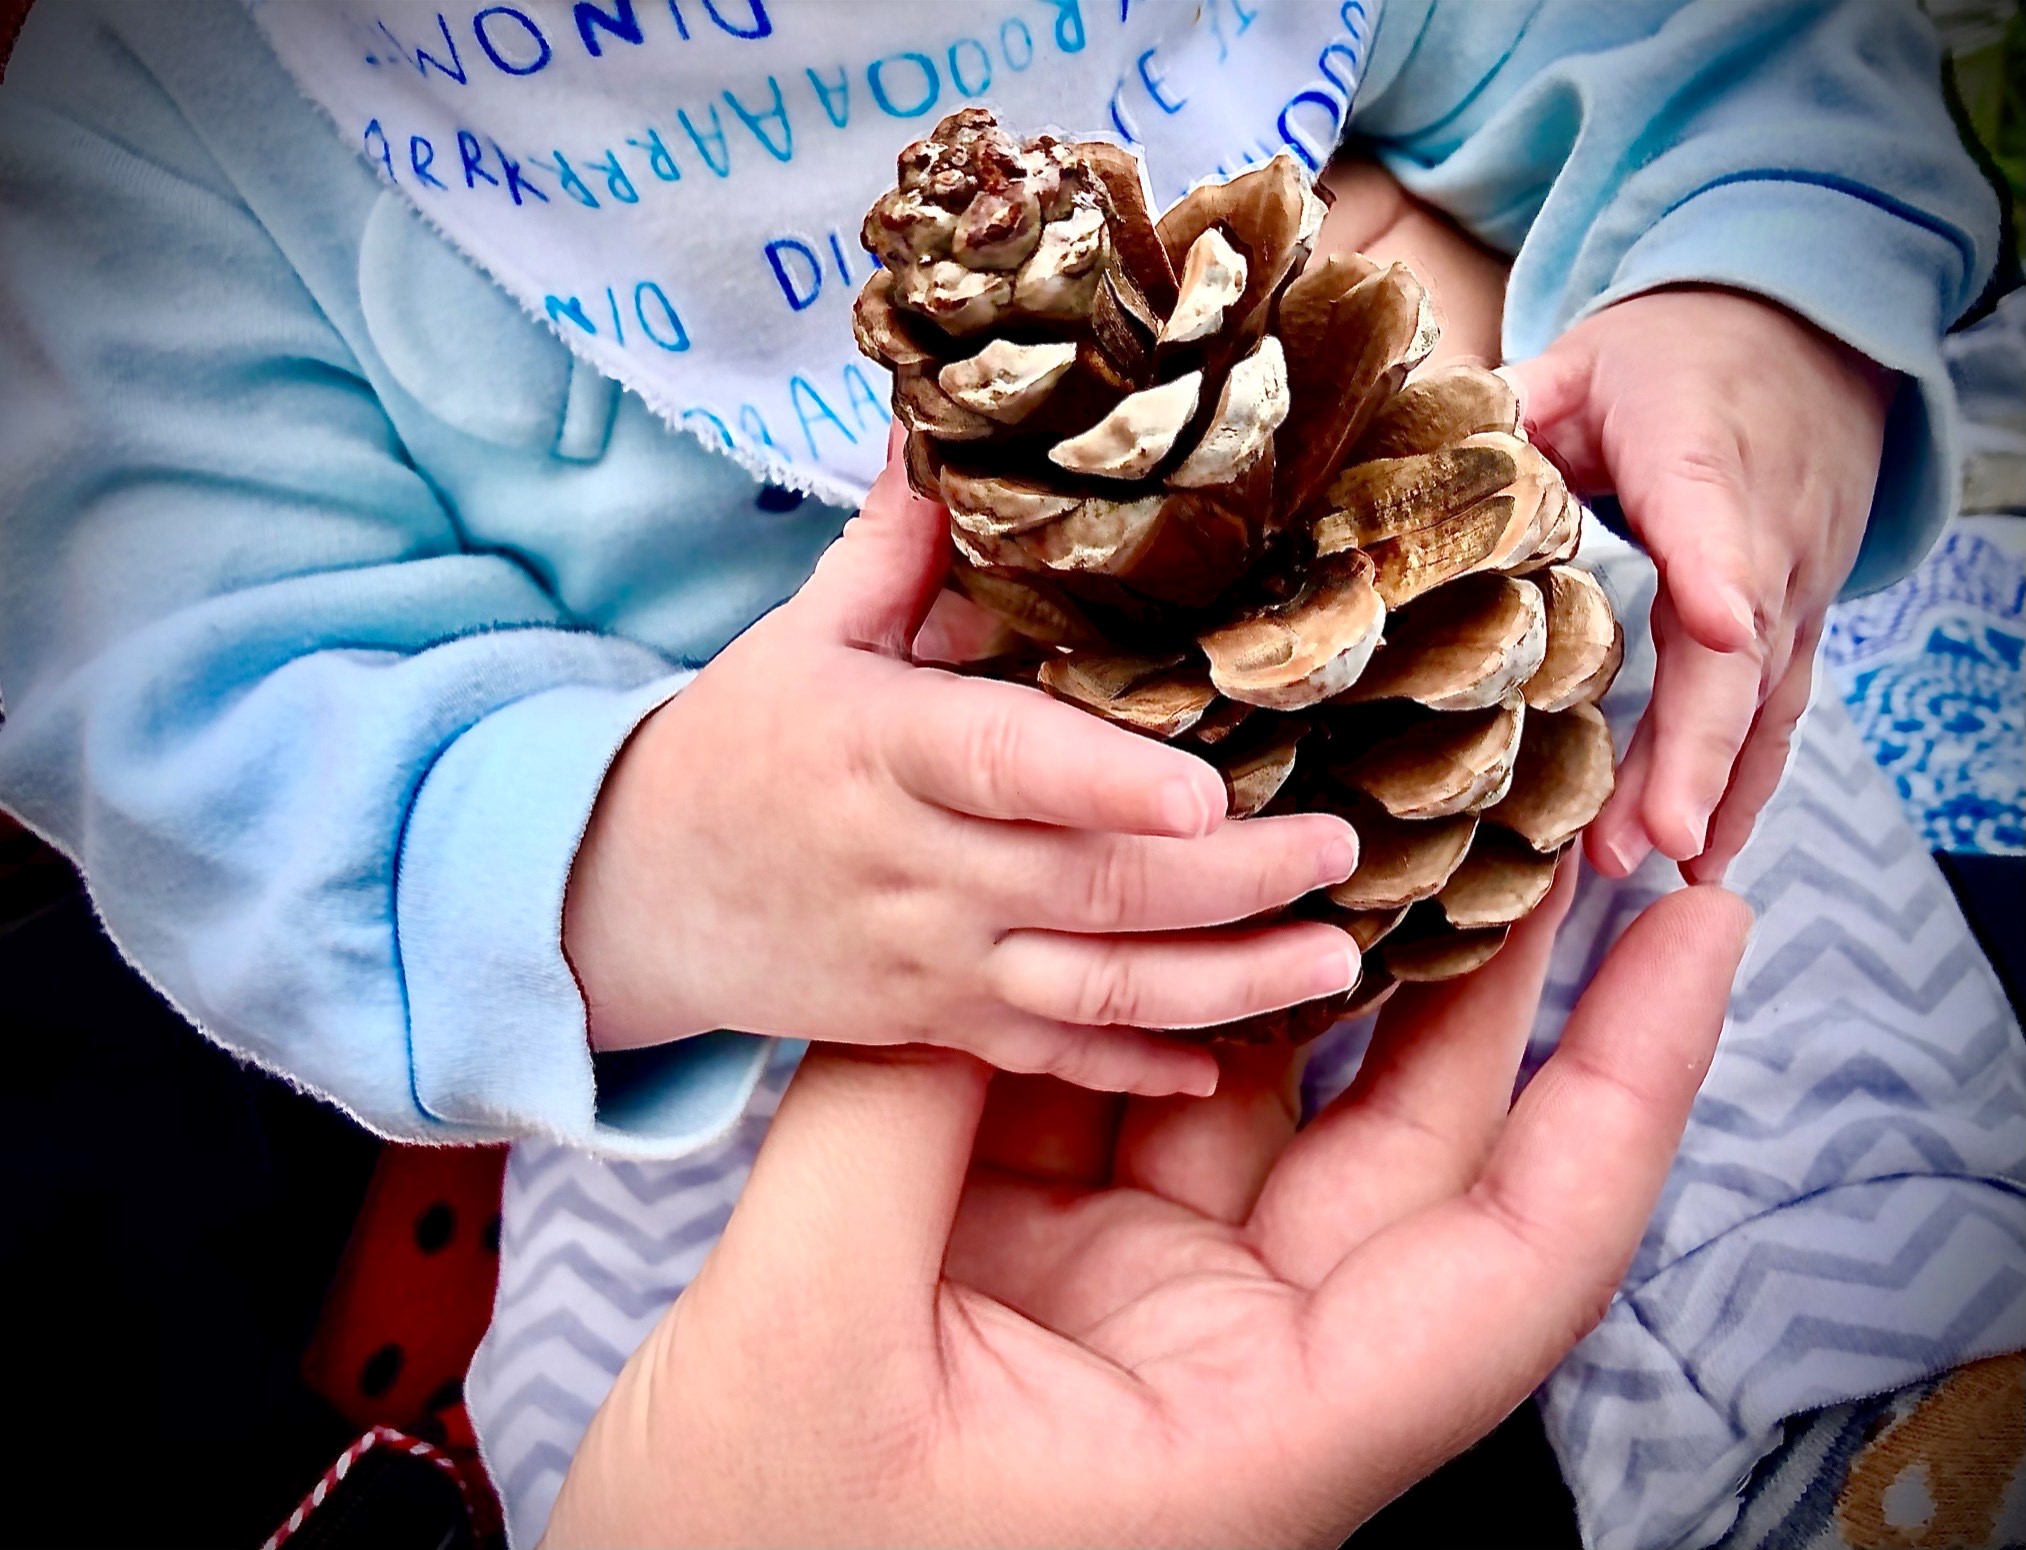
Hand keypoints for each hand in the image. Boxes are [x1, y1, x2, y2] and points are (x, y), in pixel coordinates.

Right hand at [545, 879, 1752, 1547]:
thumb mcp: (809, 1334)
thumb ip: (895, 1117)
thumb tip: (962, 943)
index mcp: (1254, 1430)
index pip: (1520, 1259)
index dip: (1629, 1088)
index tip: (1698, 932)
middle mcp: (1239, 1363)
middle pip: (1421, 1148)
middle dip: (1488, 975)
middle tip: (1537, 807)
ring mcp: (1151, 1303)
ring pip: (1276, 1100)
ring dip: (1306, 958)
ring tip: (1346, 794)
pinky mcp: (1058, 1258)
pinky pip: (1141, 1099)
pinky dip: (1151, 994)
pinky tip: (1163, 883)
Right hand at [562, 433, 1363, 1098]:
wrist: (637, 895)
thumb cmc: (740, 747)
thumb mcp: (807, 636)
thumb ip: (899, 547)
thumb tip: (950, 421)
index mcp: (882, 750)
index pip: (1004, 765)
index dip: (1105, 783)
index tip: (1209, 791)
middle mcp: (916, 868)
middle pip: (1091, 887)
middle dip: (1230, 883)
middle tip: (1343, 855)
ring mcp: (930, 960)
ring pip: (1092, 992)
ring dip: (1221, 986)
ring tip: (1333, 964)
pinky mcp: (936, 1025)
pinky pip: (1049, 1059)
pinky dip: (1138, 1069)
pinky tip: (1225, 1067)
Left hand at [1510, 287, 1893, 881]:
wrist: (1806, 337)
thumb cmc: (1676, 357)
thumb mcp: (1586, 362)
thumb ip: (1508, 415)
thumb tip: (1414, 467)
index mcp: (1701, 456)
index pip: (1712, 514)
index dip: (1716, 569)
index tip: (1715, 623)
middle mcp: (1763, 533)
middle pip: (1739, 650)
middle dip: (1696, 746)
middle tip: (1649, 836)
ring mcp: (1790, 587)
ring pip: (1761, 699)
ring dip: (1713, 784)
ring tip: (1659, 861)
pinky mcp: (1795, 622)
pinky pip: (1775, 712)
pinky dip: (1744, 784)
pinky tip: (1703, 853)